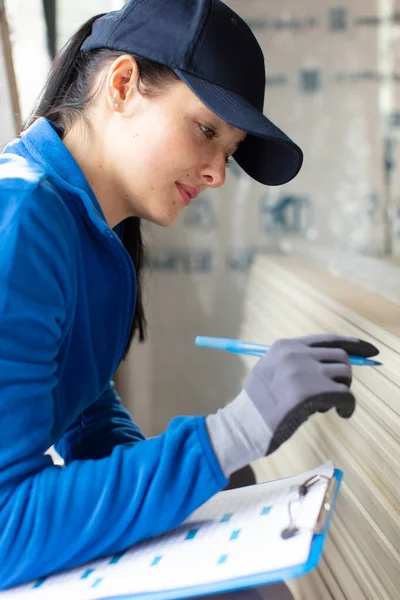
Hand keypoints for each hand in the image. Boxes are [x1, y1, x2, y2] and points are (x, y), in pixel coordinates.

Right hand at [244, 334, 378, 454]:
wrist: (243, 425)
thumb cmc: (257, 405)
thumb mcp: (269, 370)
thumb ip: (295, 362)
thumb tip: (332, 364)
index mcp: (284, 346)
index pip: (327, 339)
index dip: (353, 344)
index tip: (371, 351)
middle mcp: (295, 353)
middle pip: (340, 356)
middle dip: (343, 375)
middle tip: (334, 394)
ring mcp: (304, 371)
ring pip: (344, 374)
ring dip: (342, 390)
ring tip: (327, 405)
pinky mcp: (311, 392)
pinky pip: (345, 395)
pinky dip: (348, 406)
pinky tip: (340, 414)